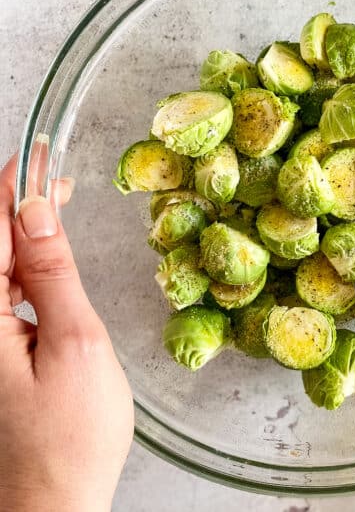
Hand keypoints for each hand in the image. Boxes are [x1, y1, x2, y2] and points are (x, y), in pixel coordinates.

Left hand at [0, 154, 133, 511]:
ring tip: (54, 197)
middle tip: (54, 172)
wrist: (53, 505)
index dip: (11, 186)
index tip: (39, 152)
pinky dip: (24, 261)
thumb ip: (52, 273)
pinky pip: (1, 289)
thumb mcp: (74, 343)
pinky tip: (44, 251)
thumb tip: (36, 211)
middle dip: (16, 201)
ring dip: (21, 227)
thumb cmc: (70, 435)